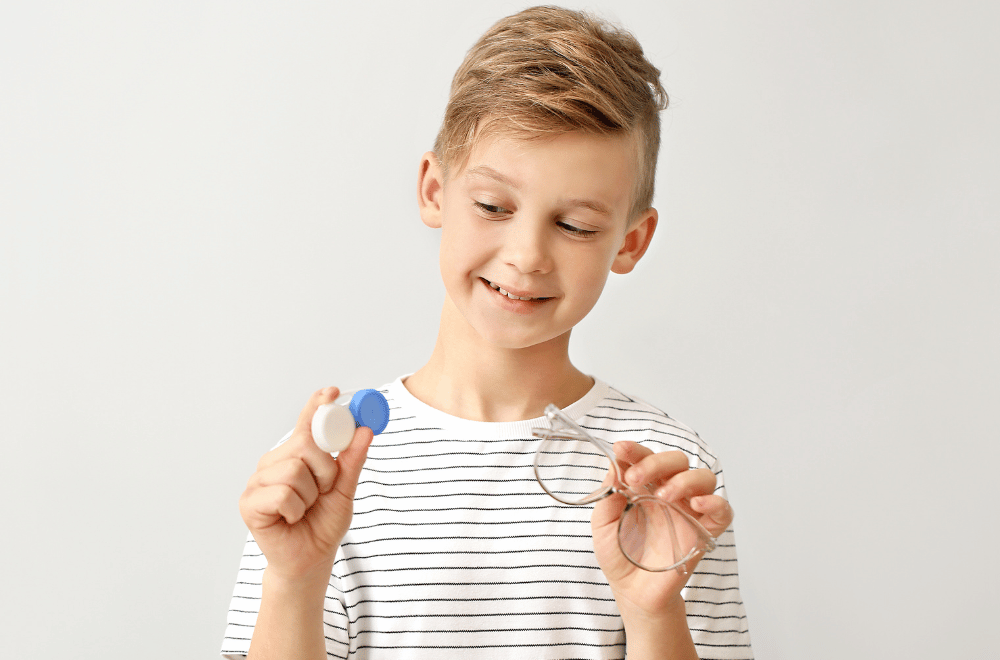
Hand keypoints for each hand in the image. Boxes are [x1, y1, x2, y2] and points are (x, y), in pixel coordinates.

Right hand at [238, 386, 373, 582]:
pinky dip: (295, 510)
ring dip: (310, 495)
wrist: (310, 560)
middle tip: (323, 491)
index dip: (316, 406)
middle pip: (303, 444)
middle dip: (324, 470)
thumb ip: (352, 461)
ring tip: (304, 509)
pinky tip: (290, 518)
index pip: (305, 424)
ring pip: (294, 471)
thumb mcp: (344, 490)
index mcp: (294, 455)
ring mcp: (258, 481)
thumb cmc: (322, 524)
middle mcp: (273, 463)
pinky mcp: (249, 503)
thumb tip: (365, 431)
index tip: (330, 392)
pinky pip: (283, 494)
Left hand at [591, 442, 732, 617]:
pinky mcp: (704, 532)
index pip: (646, 458)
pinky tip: (697, 503)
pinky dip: (714, 502)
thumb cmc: (619, 556)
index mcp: (645, 487)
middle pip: (676, 461)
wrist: (633, 592)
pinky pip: (722, 510)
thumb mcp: (603, 525)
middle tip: (635, 477)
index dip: (635, 450)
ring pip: (703, 477)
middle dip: (656, 462)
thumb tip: (614, 469)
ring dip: (684, 479)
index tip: (621, 449)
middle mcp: (669, 493)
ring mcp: (689, 511)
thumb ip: (607, 498)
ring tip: (664, 496)